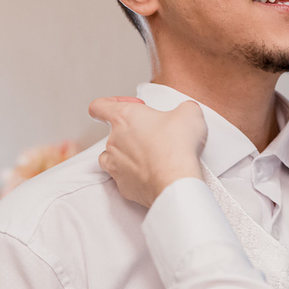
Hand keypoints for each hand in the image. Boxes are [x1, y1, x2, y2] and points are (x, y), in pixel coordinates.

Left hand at [88, 96, 206, 208]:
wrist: (176, 181)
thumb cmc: (176, 148)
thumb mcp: (189, 113)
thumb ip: (183, 107)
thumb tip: (185, 111)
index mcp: (124, 117)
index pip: (99, 106)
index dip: (112, 103)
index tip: (129, 106)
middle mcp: (114, 141)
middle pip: (112, 132)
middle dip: (133, 132)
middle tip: (153, 134)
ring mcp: (115, 165)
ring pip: (113, 156)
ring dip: (128, 154)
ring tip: (150, 154)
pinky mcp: (123, 185)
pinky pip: (124, 177)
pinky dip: (135, 174)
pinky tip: (153, 172)